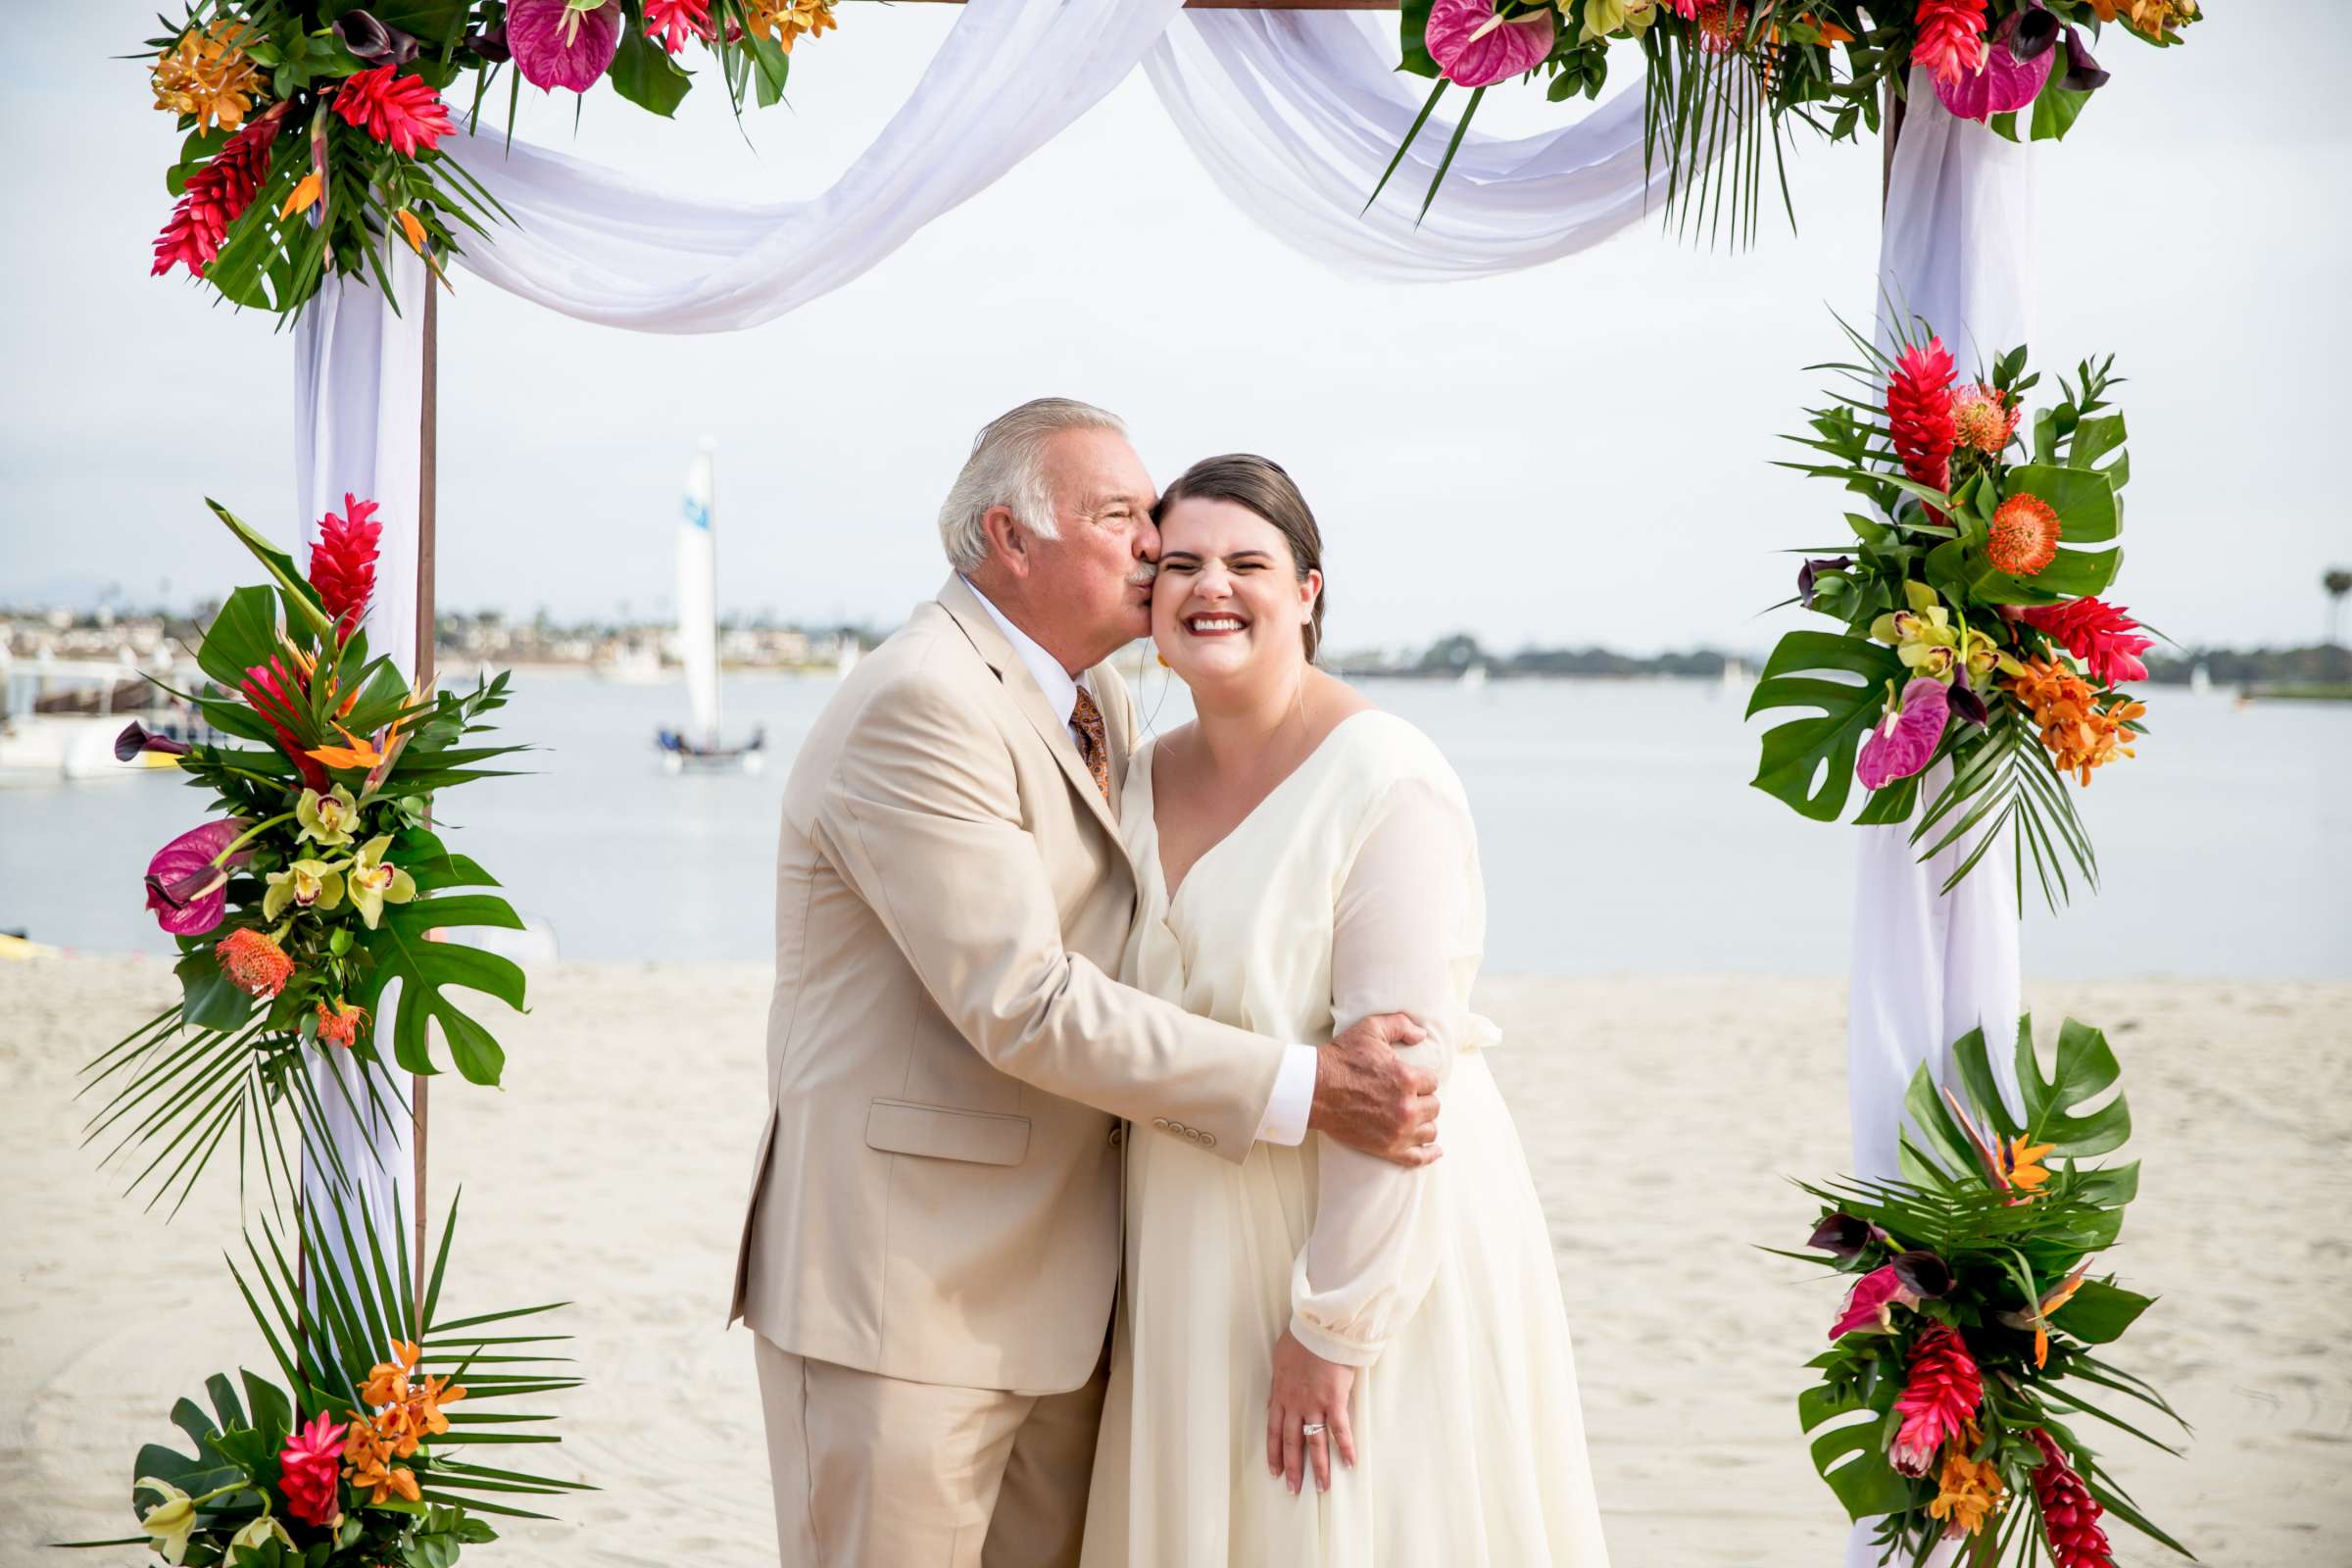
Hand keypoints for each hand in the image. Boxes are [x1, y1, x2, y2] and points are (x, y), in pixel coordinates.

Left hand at [1267, 1328, 1356, 1494]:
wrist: (1319, 1329)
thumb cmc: (1300, 1339)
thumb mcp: (1279, 1360)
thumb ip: (1278, 1381)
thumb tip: (1274, 1394)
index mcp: (1280, 1394)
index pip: (1273, 1431)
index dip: (1274, 1453)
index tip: (1274, 1471)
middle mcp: (1295, 1404)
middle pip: (1292, 1443)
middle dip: (1292, 1468)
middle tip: (1293, 1489)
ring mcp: (1314, 1404)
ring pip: (1314, 1442)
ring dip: (1318, 1467)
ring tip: (1322, 1488)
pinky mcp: (1334, 1401)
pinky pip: (1340, 1430)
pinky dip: (1346, 1448)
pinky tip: (1350, 1464)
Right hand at [1310, 1012, 1438, 1167]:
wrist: (1314, 1090)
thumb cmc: (1341, 1058)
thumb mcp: (1370, 1029)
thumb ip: (1401, 1024)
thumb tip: (1421, 1034)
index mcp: (1407, 1078)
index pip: (1432, 1081)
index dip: (1421, 1078)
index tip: (1409, 1078)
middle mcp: (1407, 1107)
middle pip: (1433, 1106)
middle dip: (1423, 1099)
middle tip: (1408, 1096)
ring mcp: (1398, 1131)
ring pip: (1430, 1129)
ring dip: (1424, 1122)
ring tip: (1414, 1116)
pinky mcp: (1387, 1149)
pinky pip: (1418, 1156)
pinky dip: (1429, 1154)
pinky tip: (1434, 1150)